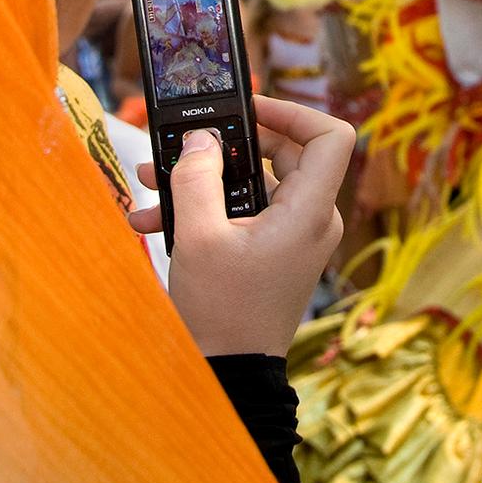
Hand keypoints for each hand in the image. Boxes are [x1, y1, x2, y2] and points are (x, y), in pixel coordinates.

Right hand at [128, 95, 350, 355]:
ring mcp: (295, 236)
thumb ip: (196, 177)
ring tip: (151, 182)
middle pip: (284, 153)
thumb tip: (200, 138)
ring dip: (204, 180)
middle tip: (183, 143)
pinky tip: (155, 218)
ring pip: (255, 184)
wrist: (229, 374)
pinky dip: (208, 208)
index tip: (247, 108)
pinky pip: (247, 212)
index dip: (293, 111)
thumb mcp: (198, 238)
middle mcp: (312, 220)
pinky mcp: (275, 250)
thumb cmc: (222, 313)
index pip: (330, 136)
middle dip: (226, 146)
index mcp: (309, 212)